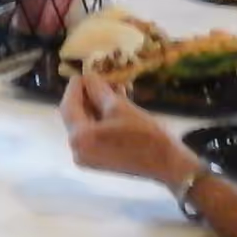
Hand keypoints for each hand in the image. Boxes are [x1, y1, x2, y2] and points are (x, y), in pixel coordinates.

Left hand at [59, 74, 194, 187]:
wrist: (167, 164)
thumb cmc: (144, 135)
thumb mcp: (119, 107)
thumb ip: (99, 91)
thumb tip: (90, 77)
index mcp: (80, 138)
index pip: (69, 106)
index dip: (75, 87)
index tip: (83, 73)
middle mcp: (78, 151)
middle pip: (76, 116)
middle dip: (88, 96)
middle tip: (100, 80)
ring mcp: (87, 157)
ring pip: (86, 124)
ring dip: (97, 105)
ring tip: (114, 89)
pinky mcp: (99, 159)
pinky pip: (94, 134)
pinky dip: (101, 119)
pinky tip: (115, 104)